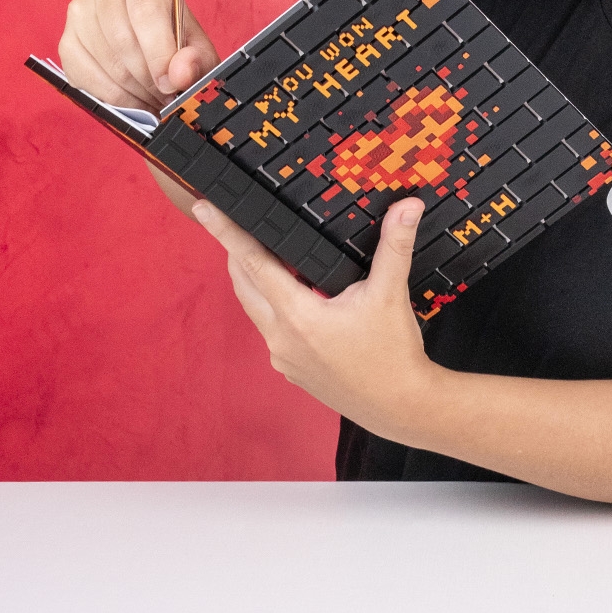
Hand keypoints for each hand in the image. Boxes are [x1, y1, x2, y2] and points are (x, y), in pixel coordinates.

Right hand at [59, 0, 219, 110]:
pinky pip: (84, 75)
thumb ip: (196, 58)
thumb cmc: (176, 35)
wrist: (153, 37)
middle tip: (167, 95)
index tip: (170, 83)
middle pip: (123, 38)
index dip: (159, 52)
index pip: (145, 10)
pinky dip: (112, 96)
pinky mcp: (67, 39)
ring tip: (155, 97)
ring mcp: (80, 10)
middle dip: (149, 77)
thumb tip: (180, 74)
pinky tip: (133, 97)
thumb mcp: (198, 45)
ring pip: (106, 61)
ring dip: (134, 90)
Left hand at [191, 196, 438, 437]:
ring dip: (255, 280)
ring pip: (257, 308)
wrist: (400, 406)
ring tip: (268, 254)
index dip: (227, 233)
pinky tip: (294, 296)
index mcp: (297, 315)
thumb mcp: (391, 293)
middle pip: (244, 284)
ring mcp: (283, 357)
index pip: (254, 262)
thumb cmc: (392, 353)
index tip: (204, 209)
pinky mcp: (292, 369)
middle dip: (236, 252)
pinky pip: (272, 330)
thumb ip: (395, 245)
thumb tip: (408, 205)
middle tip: (235, 221)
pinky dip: (274, 306)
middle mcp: (281, 337)